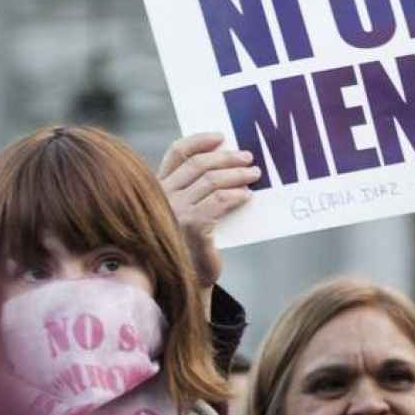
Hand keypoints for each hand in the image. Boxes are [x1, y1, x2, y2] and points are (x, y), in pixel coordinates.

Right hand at [158, 133, 259, 289]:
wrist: (191, 277)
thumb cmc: (193, 241)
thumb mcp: (190, 208)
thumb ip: (198, 187)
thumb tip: (229, 159)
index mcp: (160, 186)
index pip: (177, 153)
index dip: (199, 140)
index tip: (222, 137)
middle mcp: (163, 196)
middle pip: (199, 164)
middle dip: (227, 158)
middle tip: (248, 158)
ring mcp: (176, 211)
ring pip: (212, 180)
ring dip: (238, 175)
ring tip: (254, 175)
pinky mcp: (192, 226)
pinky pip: (219, 201)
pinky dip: (236, 195)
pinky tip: (247, 196)